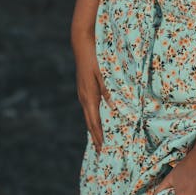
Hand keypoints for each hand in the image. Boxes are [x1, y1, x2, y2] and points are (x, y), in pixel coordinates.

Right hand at [73, 35, 111, 152]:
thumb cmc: (95, 58)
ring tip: (99, 140)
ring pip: (88, 116)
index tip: (103, 148)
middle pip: (90, 122)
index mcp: (89, 96)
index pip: (94, 122)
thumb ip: (109, 91)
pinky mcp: (83, 89)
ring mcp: (82, 93)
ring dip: (93, 128)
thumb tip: (114, 107)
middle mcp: (84, 97)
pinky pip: (88, 108)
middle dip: (96, 137)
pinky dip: (92, 118)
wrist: (81, 44)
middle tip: (101, 151)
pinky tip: (96, 120)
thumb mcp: (104, 74)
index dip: (99, 136)